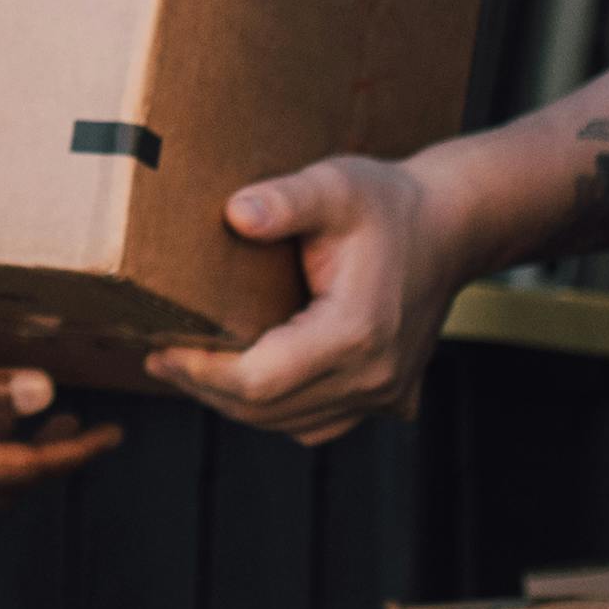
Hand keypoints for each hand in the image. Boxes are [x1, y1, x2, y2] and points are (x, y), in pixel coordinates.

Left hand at [145, 151, 468, 444]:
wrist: (451, 228)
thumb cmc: (388, 203)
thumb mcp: (337, 184)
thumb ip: (286, 199)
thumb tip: (235, 213)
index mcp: (355, 332)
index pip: (258, 380)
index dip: (200, 370)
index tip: (158, 347)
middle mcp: (372, 377)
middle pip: (265, 411)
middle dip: (204, 387)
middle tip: (158, 355)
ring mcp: (383, 395)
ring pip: (287, 424)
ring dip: (234, 402)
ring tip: (191, 366)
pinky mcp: (385, 399)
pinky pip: (314, 423)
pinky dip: (272, 409)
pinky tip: (244, 377)